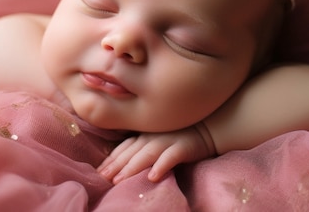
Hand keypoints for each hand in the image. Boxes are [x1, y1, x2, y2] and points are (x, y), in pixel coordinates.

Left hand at [97, 123, 215, 183]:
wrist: (209, 126)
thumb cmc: (181, 134)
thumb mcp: (158, 137)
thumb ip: (142, 145)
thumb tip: (122, 161)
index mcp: (145, 133)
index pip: (124, 147)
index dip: (111, 159)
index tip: (99, 172)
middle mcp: (153, 136)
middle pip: (131, 152)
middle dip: (116, 166)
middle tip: (102, 179)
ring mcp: (168, 140)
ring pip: (146, 154)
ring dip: (132, 167)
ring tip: (119, 181)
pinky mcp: (184, 147)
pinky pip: (171, 156)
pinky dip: (161, 166)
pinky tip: (152, 177)